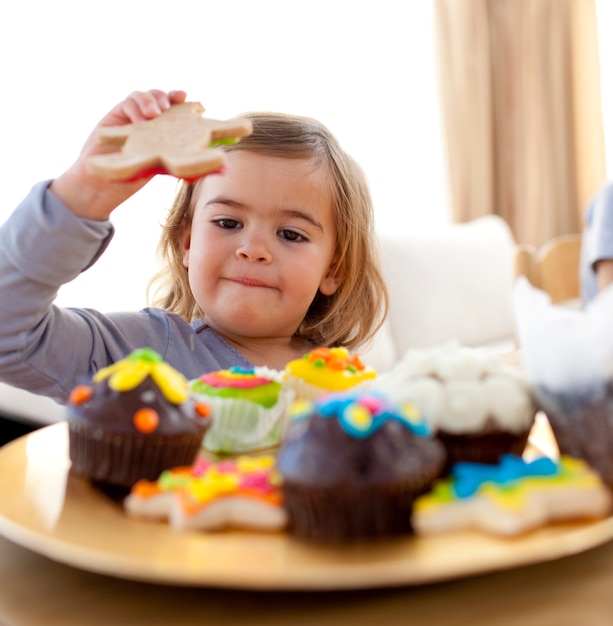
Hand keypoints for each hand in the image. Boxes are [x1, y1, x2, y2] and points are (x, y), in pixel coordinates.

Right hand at [50, 89, 186, 219]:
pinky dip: (134, 108)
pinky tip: (139, 122)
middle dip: (164, 97)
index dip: (178, 101)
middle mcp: (146, 121)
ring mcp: (129, 117)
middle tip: (167, 107)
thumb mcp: (155, 170)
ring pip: (141, 96)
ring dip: (149, 100)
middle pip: (157, 97)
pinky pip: (126, 104)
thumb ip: (169, 163)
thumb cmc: (129, 181)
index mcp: (160, 131)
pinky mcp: (115, 118)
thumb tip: (194, 170)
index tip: (185, 98)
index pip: (172, 110)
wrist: (100, 186)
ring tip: (154, 114)